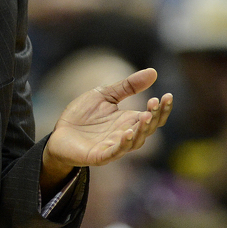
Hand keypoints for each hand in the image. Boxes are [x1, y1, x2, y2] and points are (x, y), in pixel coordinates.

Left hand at [40, 68, 171, 191]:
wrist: (59, 132)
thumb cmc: (82, 115)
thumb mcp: (105, 95)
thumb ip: (127, 86)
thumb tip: (153, 72)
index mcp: (128, 120)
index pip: (152, 117)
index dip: (161, 108)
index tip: (167, 95)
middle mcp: (125, 135)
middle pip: (148, 130)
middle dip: (154, 117)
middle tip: (155, 103)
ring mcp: (113, 146)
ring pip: (135, 142)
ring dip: (141, 130)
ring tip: (145, 116)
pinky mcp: (99, 156)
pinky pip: (115, 152)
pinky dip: (123, 145)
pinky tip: (127, 133)